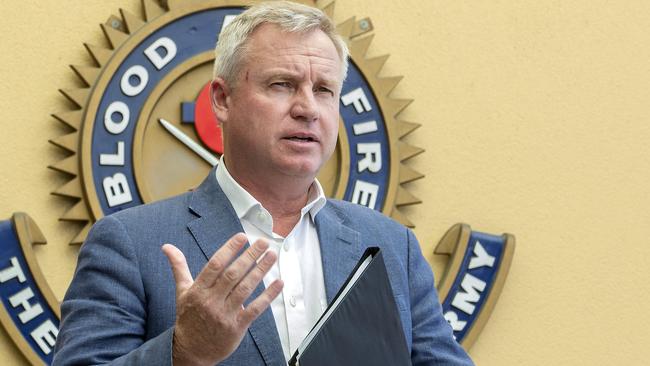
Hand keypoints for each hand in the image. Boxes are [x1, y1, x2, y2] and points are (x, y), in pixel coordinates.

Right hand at [162, 233, 282, 365]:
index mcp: (198, 290)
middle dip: (249, 256)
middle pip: (233, 274)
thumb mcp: (182, 291)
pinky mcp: (237, 326)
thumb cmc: (188, 317)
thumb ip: (179, 267)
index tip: (242, 237)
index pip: (215, 265)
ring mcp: (225, 314)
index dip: (229, 250)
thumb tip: (167, 247)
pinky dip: (268, 295)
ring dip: (260, 270)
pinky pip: (256, 309)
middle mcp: (211, 301)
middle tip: (263, 242)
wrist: (191, 350)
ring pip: (245, 288)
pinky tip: (278, 282)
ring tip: (271, 255)